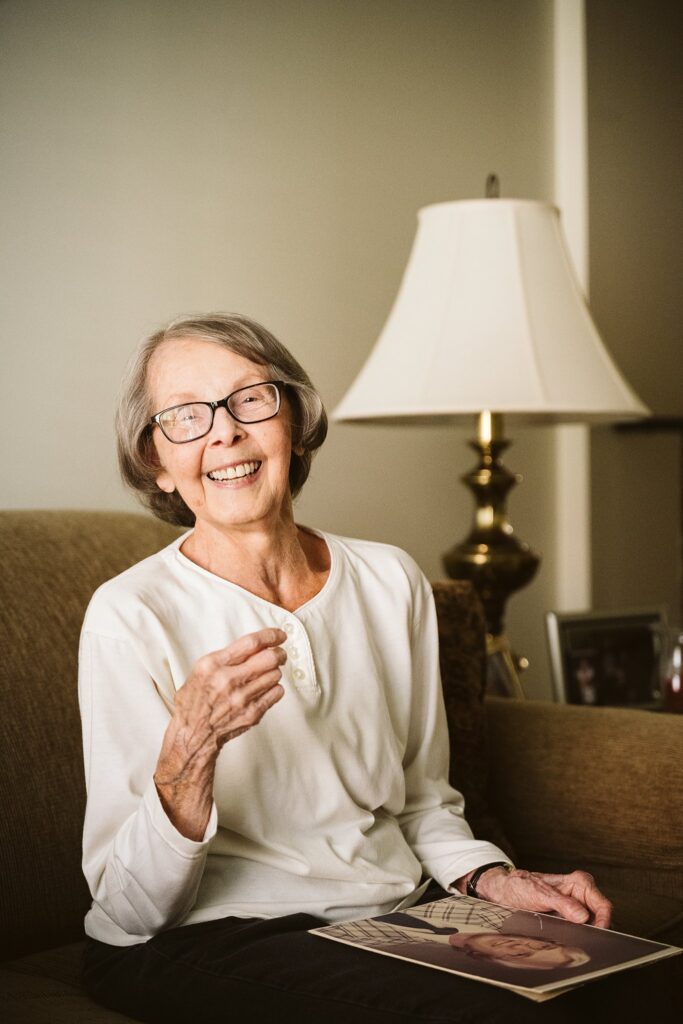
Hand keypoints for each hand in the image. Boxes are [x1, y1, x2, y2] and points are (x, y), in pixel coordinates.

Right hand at [154, 627, 286, 838]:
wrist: (192, 736)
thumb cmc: (195, 702)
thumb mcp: (200, 672)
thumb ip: (224, 659)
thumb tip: (254, 646)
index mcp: (212, 665)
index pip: (251, 643)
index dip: (270, 636)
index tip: (279, 635)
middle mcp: (228, 679)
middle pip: (269, 657)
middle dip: (279, 654)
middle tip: (279, 654)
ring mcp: (241, 698)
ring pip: (275, 675)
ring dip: (274, 672)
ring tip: (267, 674)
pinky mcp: (252, 713)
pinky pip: (276, 693)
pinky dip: (275, 688)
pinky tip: (266, 689)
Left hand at [469, 867, 612, 928]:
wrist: (505, 891)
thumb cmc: (520, 886)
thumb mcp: (538, 894)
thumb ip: (561, 903)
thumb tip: (583, 916)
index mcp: (578, 883)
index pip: (602, 904)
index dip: (603, 921)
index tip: (597, 935)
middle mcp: (580, 894)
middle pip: (600, 917)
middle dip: (596, 931)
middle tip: (586, 943)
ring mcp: (575, 907)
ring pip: (592, 925)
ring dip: (587, 935)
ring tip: (575, 942)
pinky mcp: (568, 917)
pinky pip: (581, 929)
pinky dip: (578, 936)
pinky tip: (569, 941)